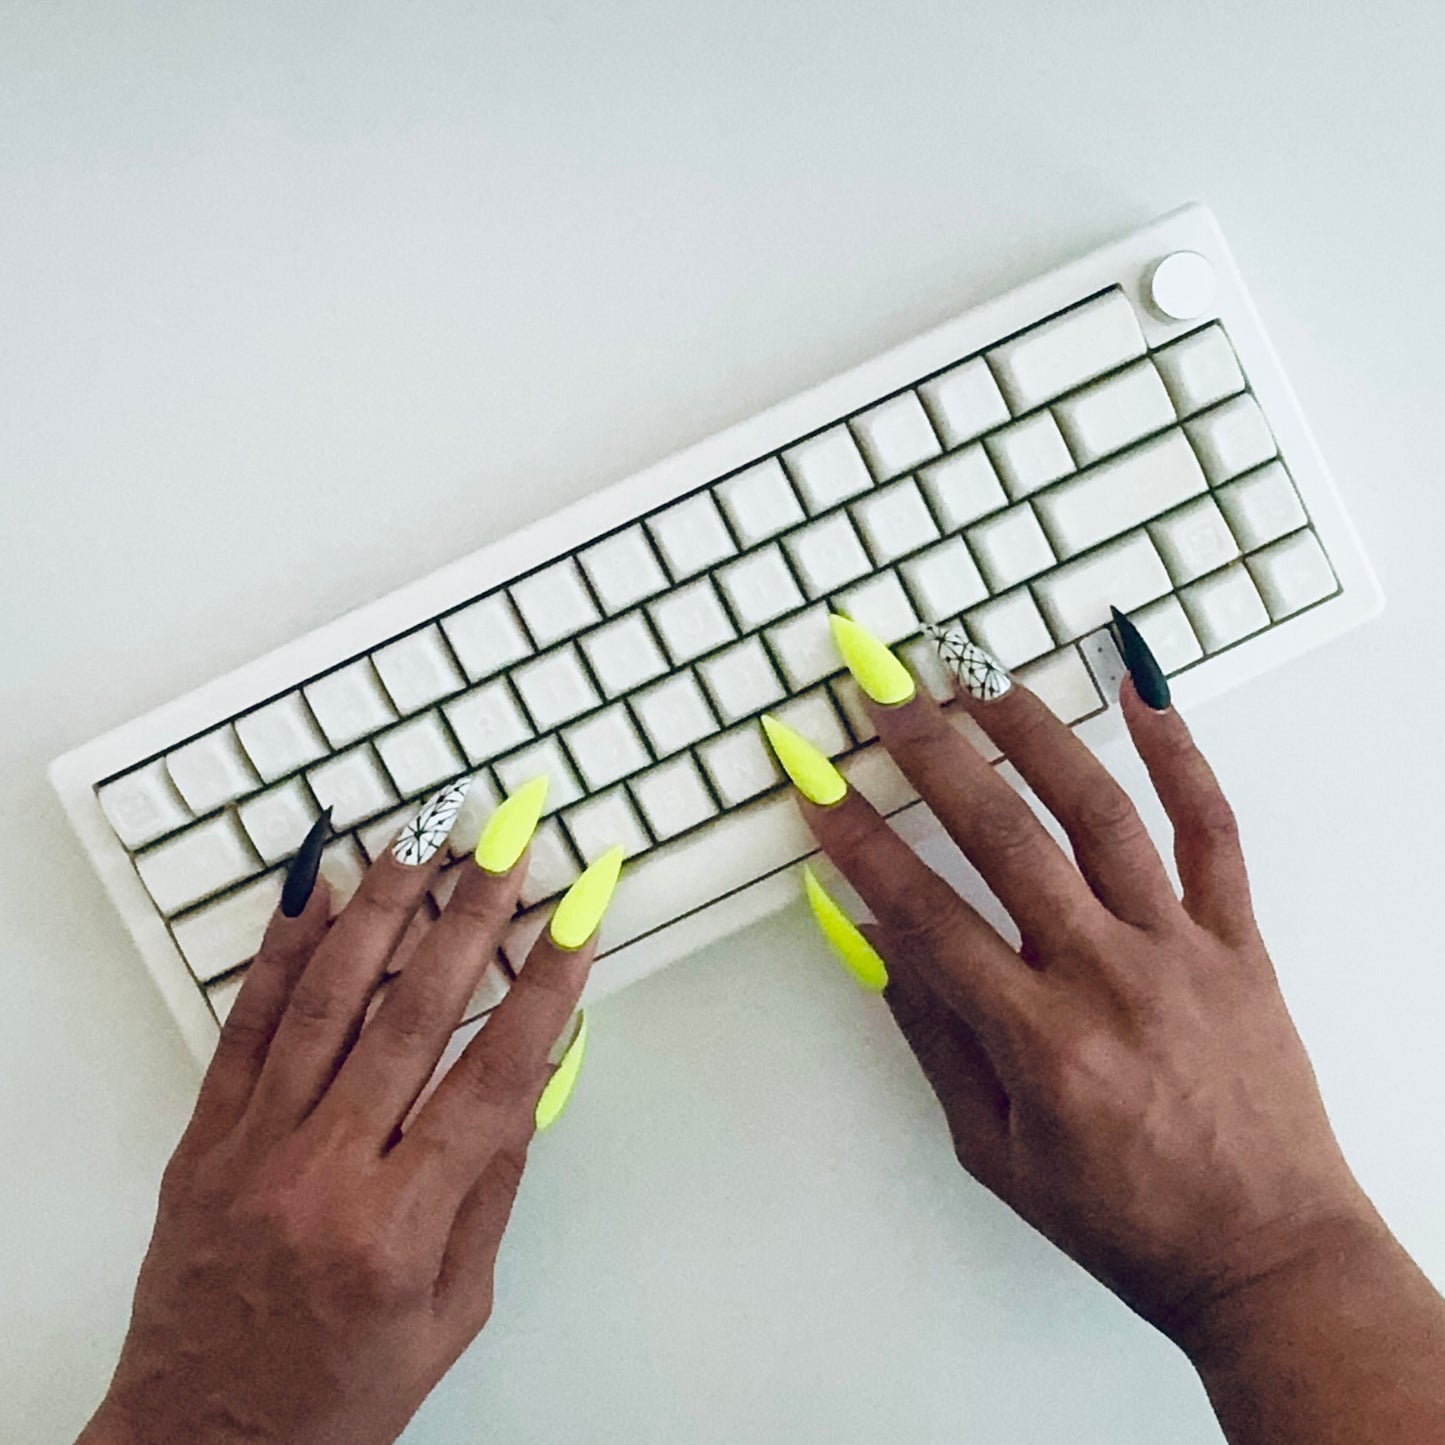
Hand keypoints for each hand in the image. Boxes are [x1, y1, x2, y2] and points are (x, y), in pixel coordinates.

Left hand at [82, 785, 608, 1444]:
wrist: (201, 1443)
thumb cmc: (339, 1390)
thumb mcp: (452, 1308)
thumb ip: (492, 1185)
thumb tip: (537, 1071)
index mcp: (400, 1228)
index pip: (495, 1077)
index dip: (546, 985)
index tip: (581, 911)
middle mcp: (324, 1173)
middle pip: (414, 1014)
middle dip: (474, 913)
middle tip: (512, 838)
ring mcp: (254, 1147)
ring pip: (329, 998)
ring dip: (386, 904)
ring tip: (428, 833)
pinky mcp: (203, 1138)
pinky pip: (246, 1025)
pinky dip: (282, 950)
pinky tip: (315, 888)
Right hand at [793, 643, 1372, 1344]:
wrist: (1268, 1253)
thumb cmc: (1127, 1218)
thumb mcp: (995, 1150)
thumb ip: (934, 1036)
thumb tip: (875, 939)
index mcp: (1039, 1041)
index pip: (926, 913)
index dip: (858, 841)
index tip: (814, 782)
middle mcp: (1107, 977)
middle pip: (1003, 839)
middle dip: (928, 753)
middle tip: (880, 690)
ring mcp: (1179, 948)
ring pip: (1097, 812)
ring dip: (1030, 731)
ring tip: (977, 671)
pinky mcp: (1238, 939)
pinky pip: (1213, 830)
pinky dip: (1179, 754)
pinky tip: (1140, 693)